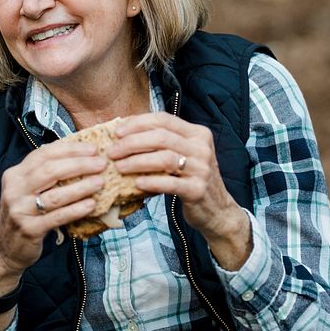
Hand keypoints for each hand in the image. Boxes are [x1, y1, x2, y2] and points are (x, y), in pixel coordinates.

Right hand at [0, 141, 106, 294]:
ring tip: (100, 182)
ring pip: (55, 195)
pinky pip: (57, 217)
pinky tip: (91, 205)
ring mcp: (20, 210)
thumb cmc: (24, 216)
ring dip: (81, 187)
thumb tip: (78, 156)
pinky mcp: (29, 229)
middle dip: (79, 165)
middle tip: (101, 164)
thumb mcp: (26, 191)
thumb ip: (44, 175)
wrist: (6, 250)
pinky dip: (76, 210)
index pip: (43, 154)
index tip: (92, 149)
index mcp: (14, 175)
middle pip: (50, 171)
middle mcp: (14, 190)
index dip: (69, 149)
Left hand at [108, 113, 251, 269]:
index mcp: (198, 133)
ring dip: (136, 161)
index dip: (138, 123)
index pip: (164, 119)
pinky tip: (136, 183)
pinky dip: (150, 182)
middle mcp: (202, 148)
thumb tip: (124, 132)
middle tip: (112, 152)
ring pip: (164, 158)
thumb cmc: (191, 179)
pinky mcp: (198, 190)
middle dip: (131, 143)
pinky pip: (169, 183)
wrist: (217, 210)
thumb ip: (163, 142)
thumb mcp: (184, 155)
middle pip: (161, 137)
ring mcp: (202, 169)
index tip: (117, 132)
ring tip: (118, 167)